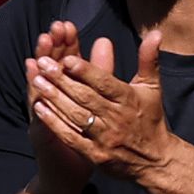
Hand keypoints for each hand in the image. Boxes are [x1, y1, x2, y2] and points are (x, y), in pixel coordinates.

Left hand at [31, 29, 173, 181]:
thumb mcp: (151, 87)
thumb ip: (149, 59)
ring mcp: (105, 138)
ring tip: (38, 82)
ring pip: (76, 115)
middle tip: (43, 64)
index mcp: (128, 99)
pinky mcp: (95, 155)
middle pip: (86, 97)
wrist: (155, 161)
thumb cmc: (150, 119)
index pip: (104, 83)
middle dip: (62, 80)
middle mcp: (116, 118)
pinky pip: (72, 137)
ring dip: (55, 98)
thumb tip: (156, 33)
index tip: (66, 58)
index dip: (85, 71)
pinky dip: (55, 123)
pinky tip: (39, 109)